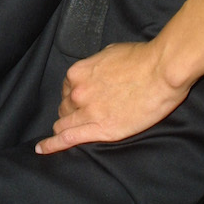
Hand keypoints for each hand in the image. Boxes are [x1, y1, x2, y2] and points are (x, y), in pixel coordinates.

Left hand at [34, 42, 189, 153]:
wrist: (160, 72)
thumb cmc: (141, 58)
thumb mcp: (109, 53)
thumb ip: (95, 67)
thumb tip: (96, 73)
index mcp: (78, 72)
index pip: (66, 89)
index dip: (71, 96)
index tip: (77, 101)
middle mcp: (78, 92)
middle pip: (65, 107)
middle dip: (69, 112)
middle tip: (79, 117)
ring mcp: (88, 111)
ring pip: (64, 124)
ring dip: (62, 128)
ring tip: (57, 137)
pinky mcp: (101, 129)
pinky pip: (69, 139)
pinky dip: (53, 145)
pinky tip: (42, 150)